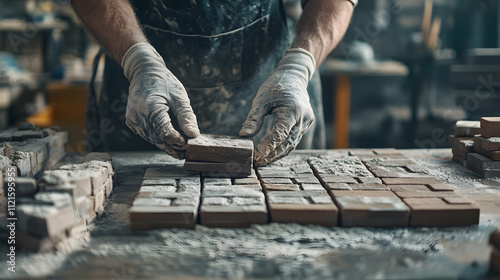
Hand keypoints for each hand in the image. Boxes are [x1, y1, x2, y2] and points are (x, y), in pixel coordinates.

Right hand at [122, 43, 198, 158]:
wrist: (144, 73)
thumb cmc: (164, 83)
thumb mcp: (179, 98)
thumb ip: (186, 117)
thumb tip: (193, 135)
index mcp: (149, 108)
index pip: (164, 132)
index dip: (177, 141)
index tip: (189, 144)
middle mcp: (137, 116)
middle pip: (158, 139)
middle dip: (174, 146)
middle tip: (188, 151)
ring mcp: (133, 120)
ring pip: (153, 139)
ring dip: (167, 144)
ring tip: (182, 148)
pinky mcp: (132, 122)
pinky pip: (148, 135)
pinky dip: (159, 138)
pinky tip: (171, 140)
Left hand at [240, 48, 315, 165]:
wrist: (295, 76)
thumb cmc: (276, 85)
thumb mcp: (262, 99)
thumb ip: (254, 118)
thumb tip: (243, 135)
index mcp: (293, 110)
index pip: (280, 133)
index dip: (268, 146)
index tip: (256, 156)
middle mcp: (303, 119)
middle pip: (287, 143)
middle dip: (271, 154)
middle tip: (256, 163)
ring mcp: (307, 123)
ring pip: (291, 144)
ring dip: (277, 154)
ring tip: (261, 162)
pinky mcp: (305, 125)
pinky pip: (293, 140)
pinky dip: (282, 148)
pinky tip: (270, 154)